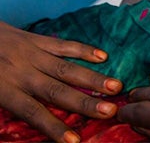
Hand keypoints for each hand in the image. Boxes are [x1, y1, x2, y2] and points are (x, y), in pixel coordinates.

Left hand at [0, 20, 122, 142]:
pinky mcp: (37, 39)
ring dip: (93, 78)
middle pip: (57, 90)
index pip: (33, 112)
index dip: (54, 127)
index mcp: (5, 89)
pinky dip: (84, 50)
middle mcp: (22, 72)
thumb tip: (29, 119)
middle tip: (110, 110)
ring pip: (67, 68)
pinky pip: (63, 45)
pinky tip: (103, 56)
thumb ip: (6, 105)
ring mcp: (32, 54)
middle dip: (85, 102)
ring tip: (115, 86)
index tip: (75, 141)